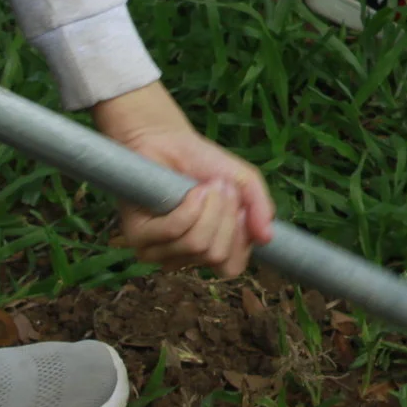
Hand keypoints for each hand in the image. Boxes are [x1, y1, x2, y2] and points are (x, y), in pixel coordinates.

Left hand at [91, 83, 276, 278]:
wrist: (168, 140)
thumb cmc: (204, 162)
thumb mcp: (243, 181)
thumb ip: (260, 207)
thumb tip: (267, 238)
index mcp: (211, 249)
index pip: (231, 267)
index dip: (241, 239)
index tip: (241, 208)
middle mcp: (185, 256)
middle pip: (216, 255)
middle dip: (226, 216)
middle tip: (221, 188)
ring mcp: (160, 250)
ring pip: (197, 245)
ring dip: (209, 209)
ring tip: (206, 186)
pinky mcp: (139, 237)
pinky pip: (175, 232)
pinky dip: (190, 208)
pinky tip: (191, 191)